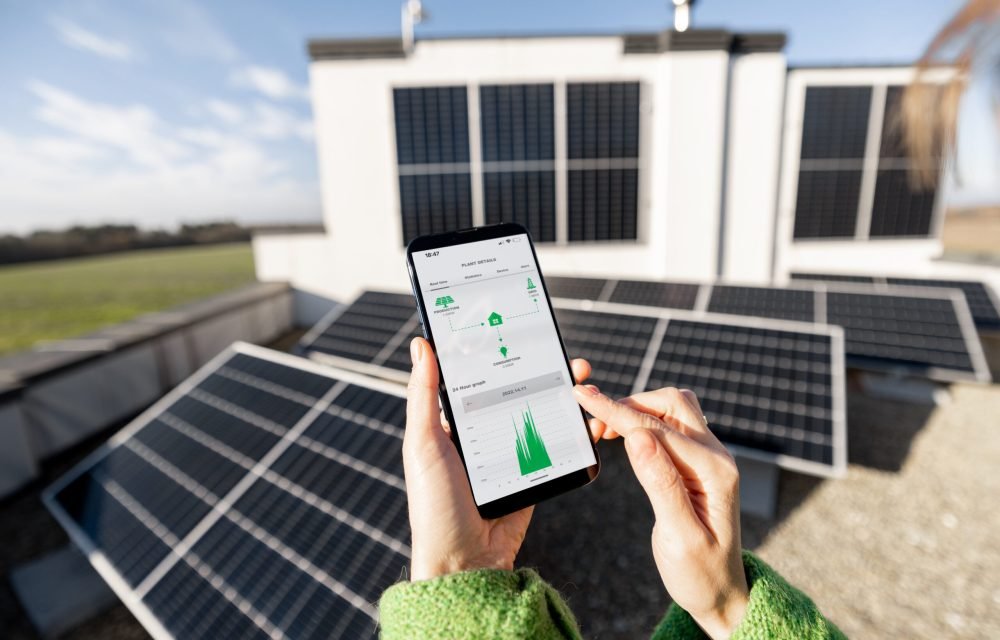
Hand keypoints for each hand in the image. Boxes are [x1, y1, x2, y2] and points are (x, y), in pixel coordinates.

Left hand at [404, 337, 594, 579]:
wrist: (466, 564)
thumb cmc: (434, 505)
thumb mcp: (423, 444)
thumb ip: (423, 395)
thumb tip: (420, 344)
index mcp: (453, 423)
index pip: (478, 378)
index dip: (500, 354)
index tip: (521, 330)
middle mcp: (482, 434)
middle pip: (517, 392)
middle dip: (543, 370)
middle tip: (565, 354)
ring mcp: (509, 454)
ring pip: (540, 415)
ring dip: (563, 396)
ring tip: (582, 379)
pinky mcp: (532, 475)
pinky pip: (555, 447)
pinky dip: (574, 431)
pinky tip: (589, 418)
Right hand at [572, 385, 748, 639]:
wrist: (721, 592)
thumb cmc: (701, 572)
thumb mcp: (679, 537)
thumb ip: (661, 484)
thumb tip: (637, 438)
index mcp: (714, 471)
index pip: (656, 429)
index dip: (616, 411)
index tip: (583, 395)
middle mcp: (716, 455)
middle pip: (671, 404)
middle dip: (628, 404)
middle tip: (592, 423)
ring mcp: (709, 457)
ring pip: (672, 409)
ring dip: (637, 410)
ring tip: (604, 430)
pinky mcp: (698, 462)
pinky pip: (671, 426)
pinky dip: (644, 422)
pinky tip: (623, 437)